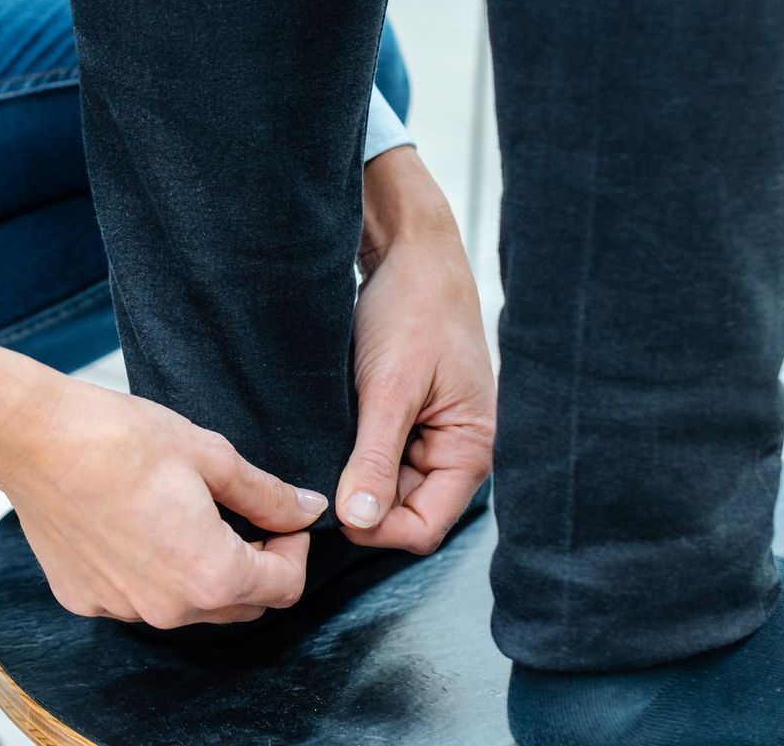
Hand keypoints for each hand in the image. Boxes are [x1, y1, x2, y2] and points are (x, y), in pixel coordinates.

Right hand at [0, 336, 328, 627]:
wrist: (31, 438)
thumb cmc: (117, 438)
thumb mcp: (209, 454)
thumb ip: (266, 494)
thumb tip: (307, 511)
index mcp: (211, 574)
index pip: (285, 587)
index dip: (294, 549)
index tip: (282, 518)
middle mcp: (169, 608)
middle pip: (240, 605)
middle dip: (253, 564)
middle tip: (238, 512)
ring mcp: (123, 609)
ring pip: (188, 606)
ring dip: (201, 571)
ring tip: (183, 513)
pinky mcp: (86, 600)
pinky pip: (137, 598)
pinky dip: (149, 572)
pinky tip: (134, 524)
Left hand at [336, 147, 495, 553]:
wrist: (408, 254)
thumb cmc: (411, 310)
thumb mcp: (389, 387)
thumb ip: (376, 457)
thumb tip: (360, 520)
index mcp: (470, 451)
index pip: (423, 528)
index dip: (377, 529)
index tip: (330, 507)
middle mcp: (454, 452)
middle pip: (400, 511)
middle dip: (359, 499)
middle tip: (313, 470)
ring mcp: (429, 436)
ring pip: (382, 485)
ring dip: (350, 472)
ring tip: (322, 441)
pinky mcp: (404, 418)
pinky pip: (374, 455)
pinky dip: (349, 449)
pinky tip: (328, 428)